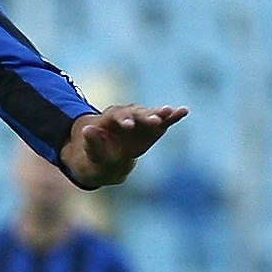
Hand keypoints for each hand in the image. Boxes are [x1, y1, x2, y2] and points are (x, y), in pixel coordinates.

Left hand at [61, 102, 187, 189]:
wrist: (109, 159)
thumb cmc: (97, 155)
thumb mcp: (92, 152)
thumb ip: (92, 142)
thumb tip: (87, 130)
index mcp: (109, 118)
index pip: (117, 116)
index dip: (123, 120)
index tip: (129, 126)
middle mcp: (127, 114)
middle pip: (136, 113)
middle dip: (145, 116)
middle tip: (154, 120)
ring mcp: (141, 120)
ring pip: (151, 114)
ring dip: (161, 113)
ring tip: (172, 112)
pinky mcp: (153, 126)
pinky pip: (164, 120)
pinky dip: (173, 116)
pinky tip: (183, 111)